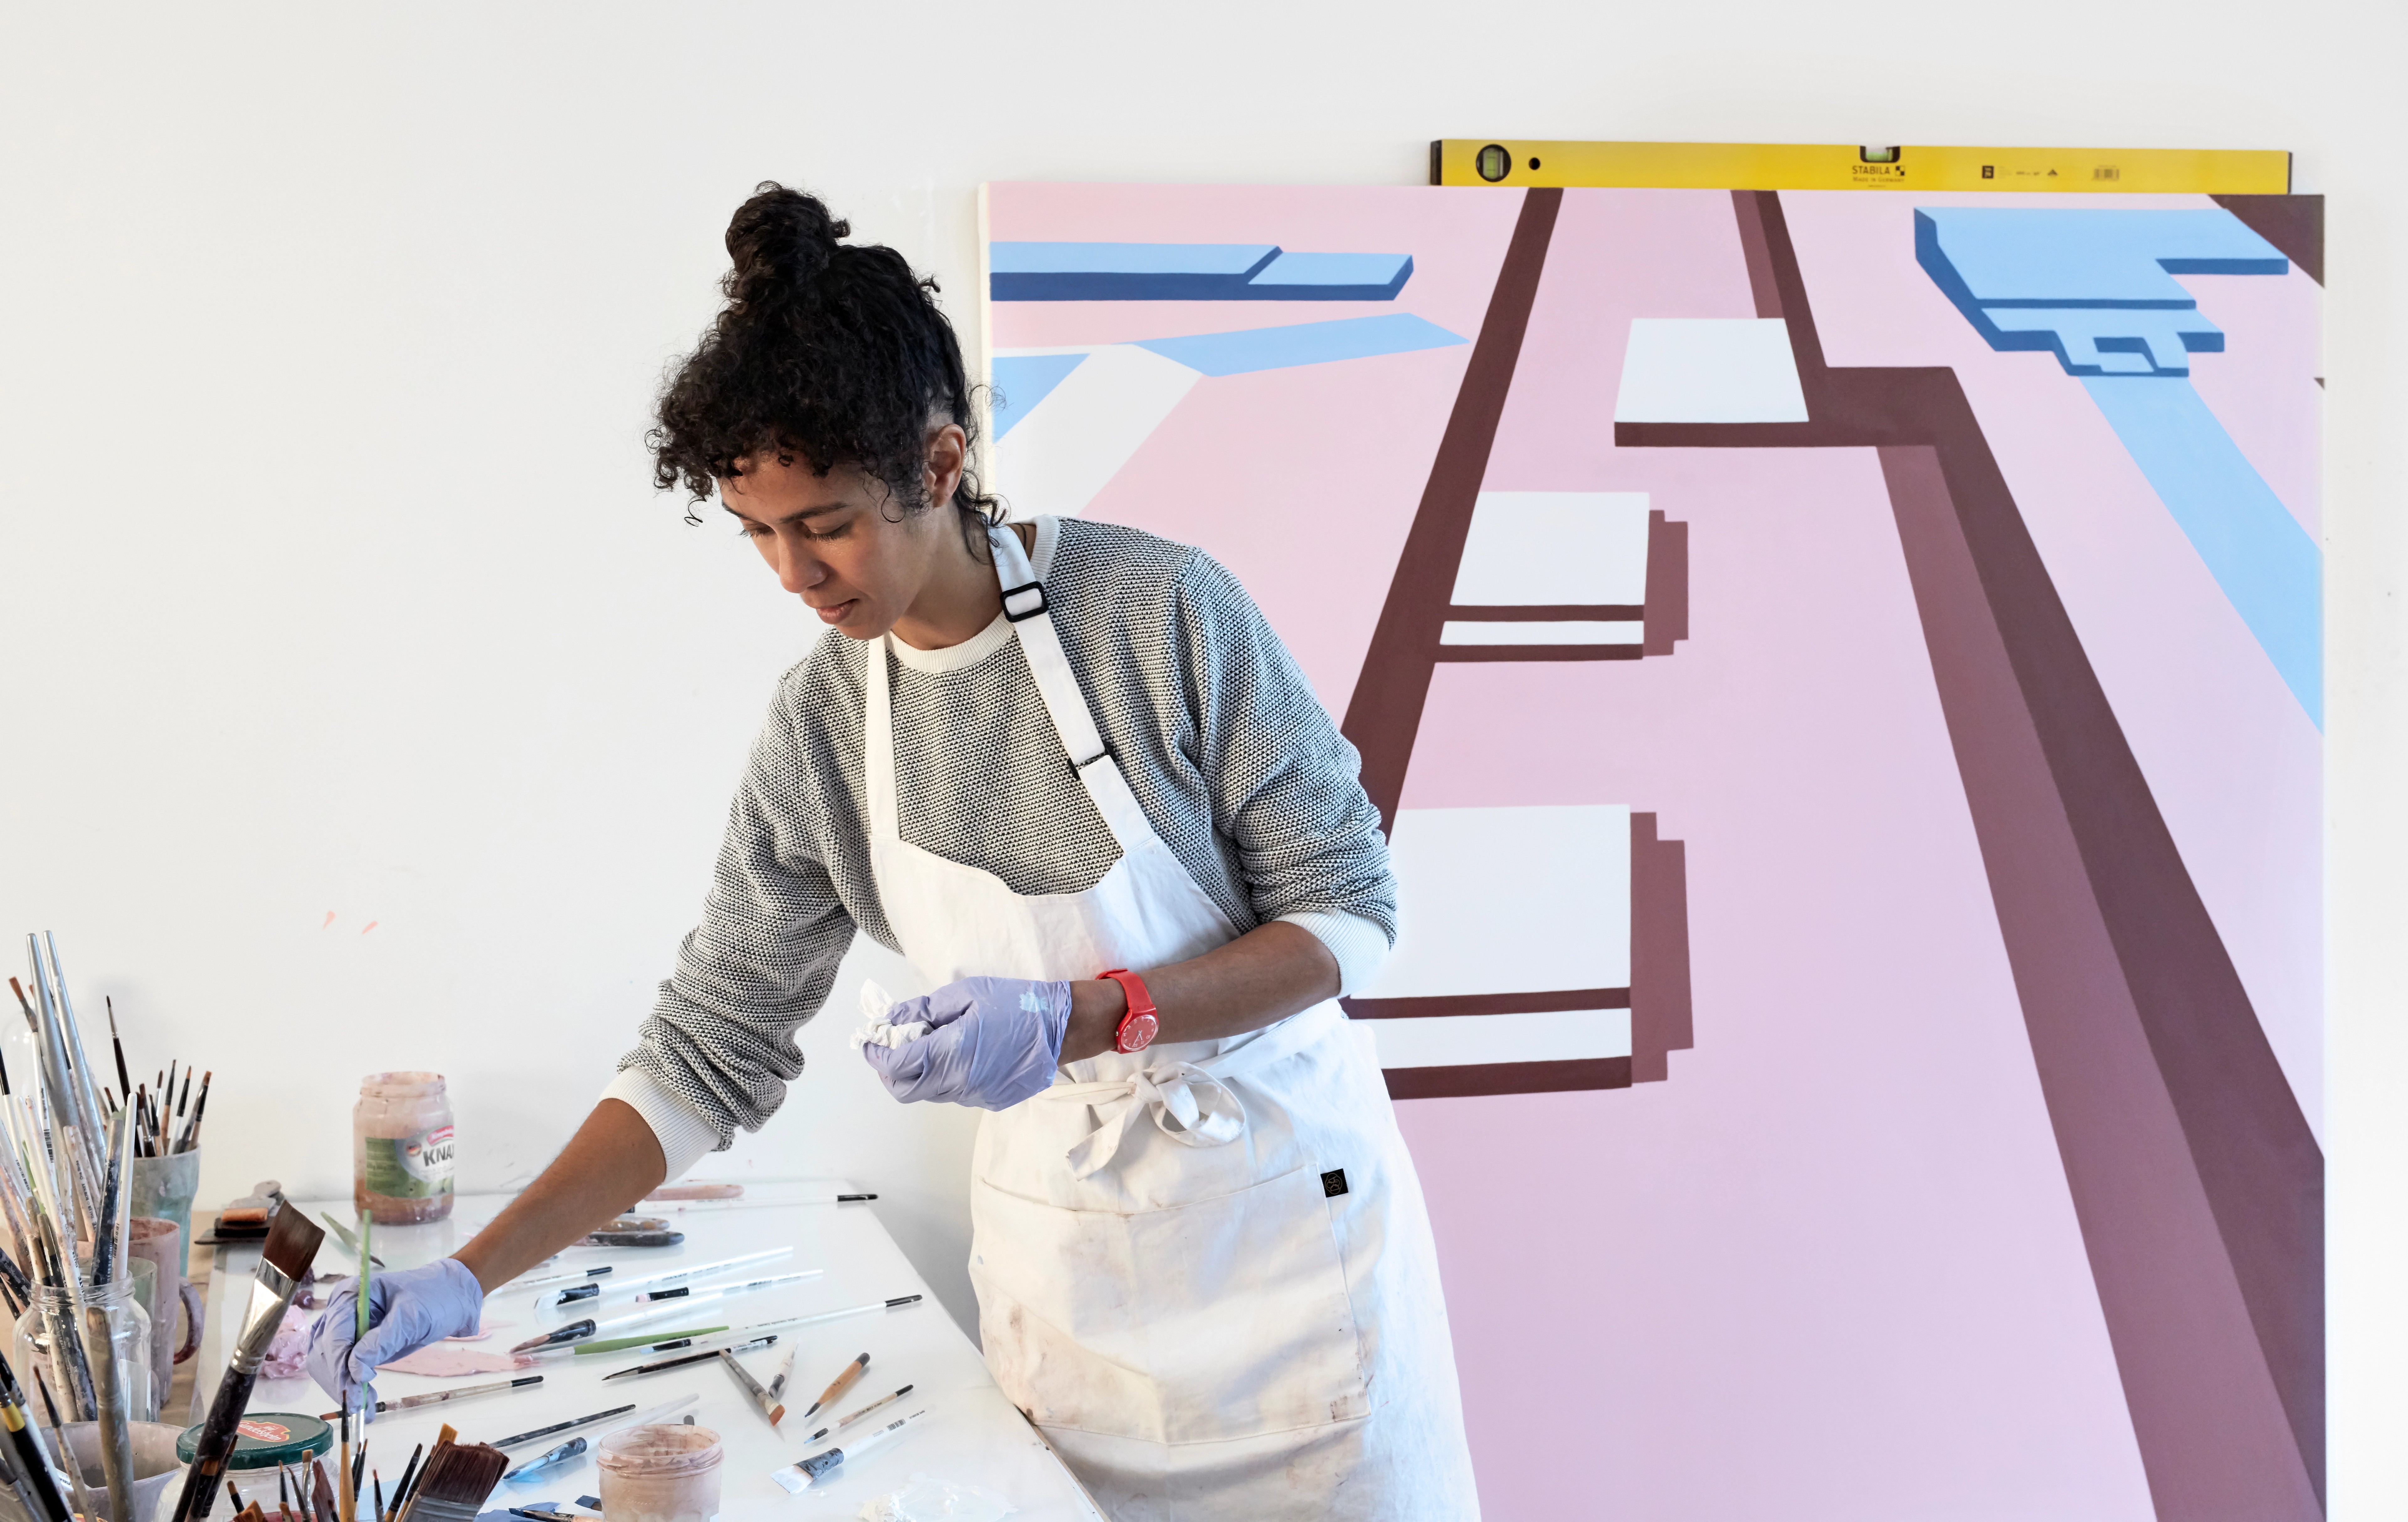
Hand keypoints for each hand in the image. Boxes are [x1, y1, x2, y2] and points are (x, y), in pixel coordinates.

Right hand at [306, 1257, 483, 1415]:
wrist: (448, 1298)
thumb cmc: (432, 1299)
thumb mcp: (412, 1317)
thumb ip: (383, 1341)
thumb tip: (355, 1369)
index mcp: (350, 1294)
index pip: (334, 1333)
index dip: (340, 1363)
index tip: (354, 1387)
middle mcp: (340, 1310)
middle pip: (324, 1351)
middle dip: (339, 1380)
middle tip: (359, 1406)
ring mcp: (344, 1328)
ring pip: (325, 1363)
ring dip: (340, 1387)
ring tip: (363, 1409)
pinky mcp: (352, 1345)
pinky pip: (340, 1368)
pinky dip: (346, 1386)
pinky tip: (362, 1402)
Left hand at [859, 976, 1071, 1109]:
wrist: (1063, 1028)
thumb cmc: (1017, 1004)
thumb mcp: (967, 993)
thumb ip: (925, 1010)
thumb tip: (894, 1020)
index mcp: (949, 1054)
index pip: (895, 1065)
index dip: (875, 1054)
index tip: (869, 1041)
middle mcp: (957, 1083)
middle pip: (905, 1090)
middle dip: (890, 1070)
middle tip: (892, 1047)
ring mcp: (975, 1096)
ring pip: (930, 1093)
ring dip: (919, 1073)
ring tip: (929, 1045)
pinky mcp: (990, 1101)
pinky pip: (955, 1093)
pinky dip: (946, 1077)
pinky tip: (960, 1054)